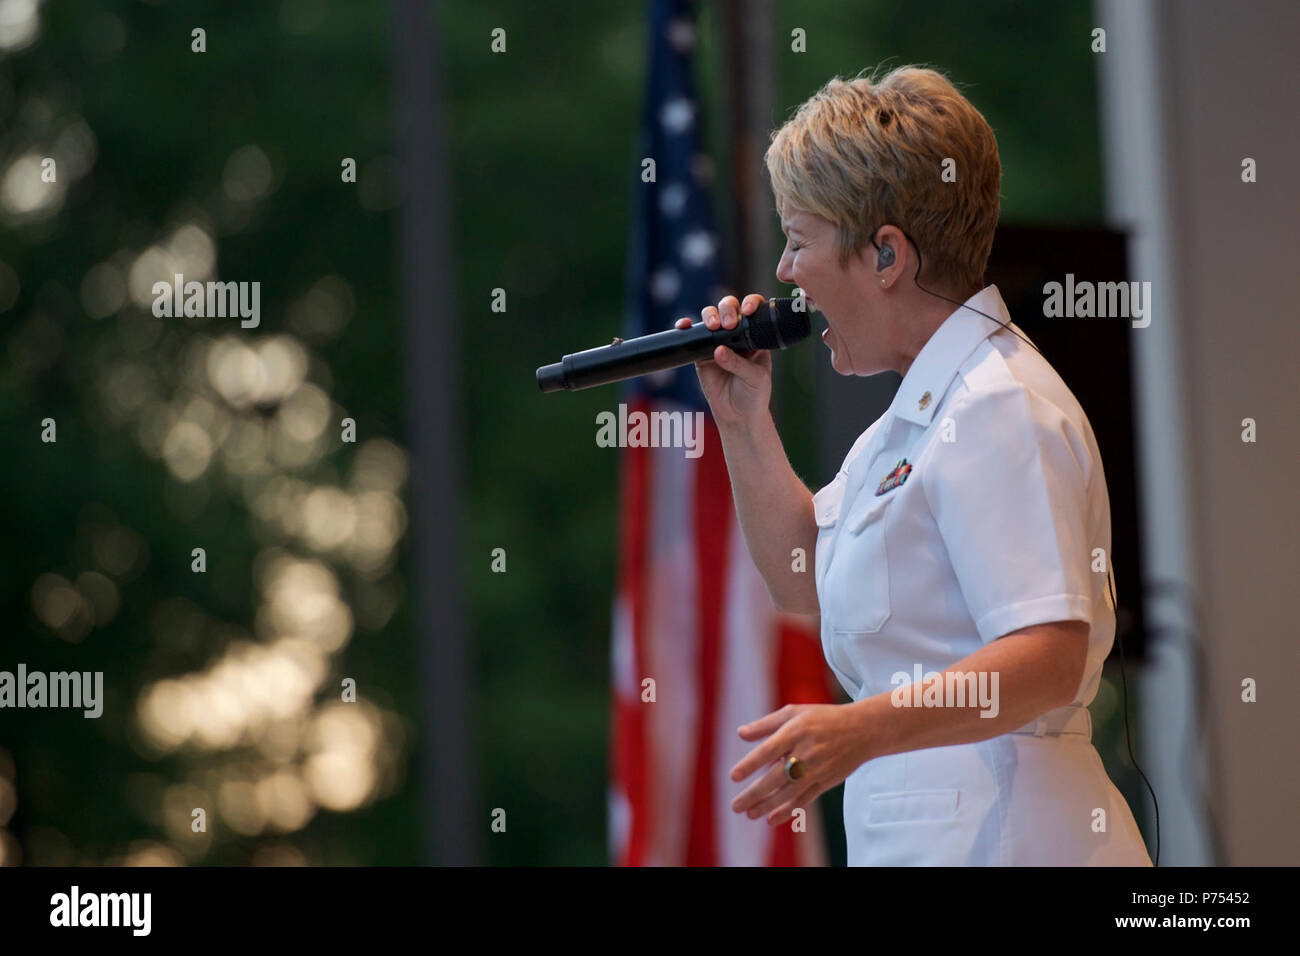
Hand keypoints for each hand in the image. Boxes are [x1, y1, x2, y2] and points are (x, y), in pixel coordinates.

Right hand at [672, 293, 771, 427]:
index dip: (750, 304)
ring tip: (712, 327)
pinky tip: (684, 326)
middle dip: (727, 309)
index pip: (753, 311)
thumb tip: (718, 350)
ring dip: (709, 316)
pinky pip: (692, 336)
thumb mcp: (755, 378)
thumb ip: (738, 363)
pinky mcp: (701, 354)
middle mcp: (737, 334)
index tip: (747, 311)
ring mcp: (718, 342)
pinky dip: (686, 328)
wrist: (738, 416)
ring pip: (710, 317)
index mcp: (755, 335)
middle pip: (729, 308)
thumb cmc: (754, 394)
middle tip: (728, 325)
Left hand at [729, 703, 873, 826]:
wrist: (862, 730)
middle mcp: (806, 752)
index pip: (769, 750)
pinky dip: (788, 810)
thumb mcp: (794, 712)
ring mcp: (817, 769)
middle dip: (754, 794)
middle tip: (735, 806)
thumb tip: (740, 733)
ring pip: (789, 793)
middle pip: (776, 777)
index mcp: (795, 732)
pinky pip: (805, 799)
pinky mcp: (826, 781)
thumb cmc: (822, 718)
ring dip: (768, 806)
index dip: (751, 764)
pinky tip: (772, 818)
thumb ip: (766, 724)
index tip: (733, 777)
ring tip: (749, 814)